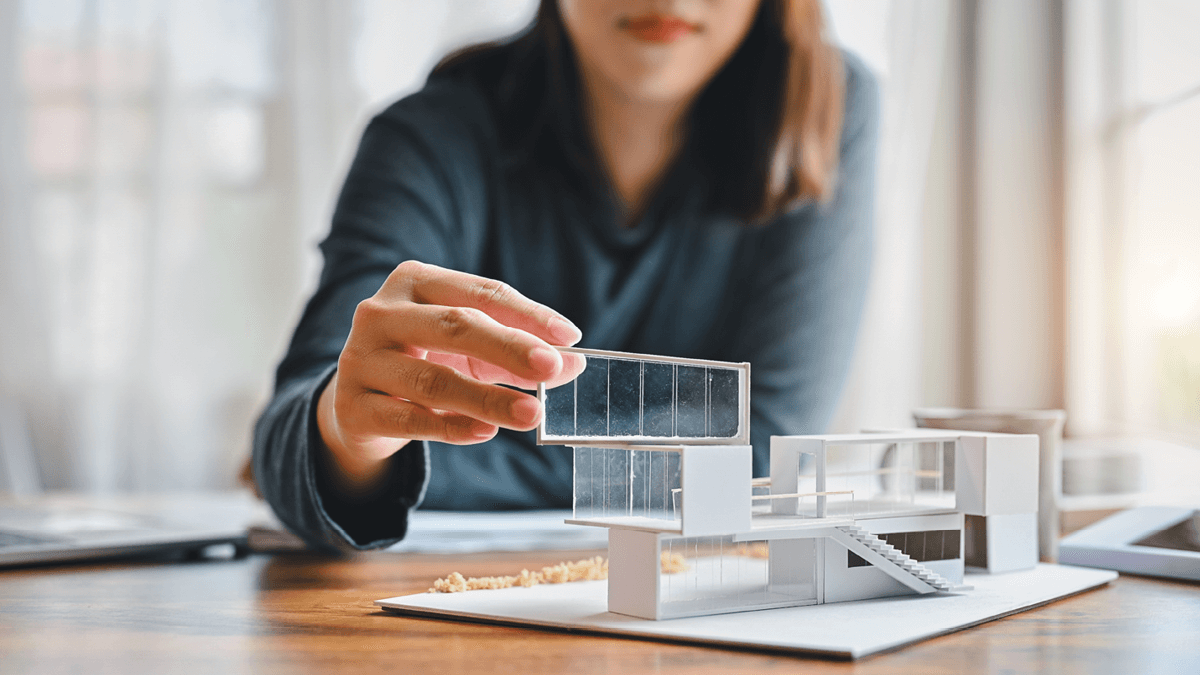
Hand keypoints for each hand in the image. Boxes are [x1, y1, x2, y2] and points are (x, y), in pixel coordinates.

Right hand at [316, 260, 584, 498]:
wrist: (360, 405)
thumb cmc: (426, 362)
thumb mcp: (471, 351)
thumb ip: (518, 353)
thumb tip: (573, 363)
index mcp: (415, 282)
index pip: (480, 293)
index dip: (527, 314)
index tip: (569, 337)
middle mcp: (381, 312)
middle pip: (454, 326)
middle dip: (509, 347)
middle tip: (551, 367)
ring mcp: (361, 359)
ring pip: (432, 378)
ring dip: (488, 398)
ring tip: (530, 413)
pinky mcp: (352, 406)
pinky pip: (409, 418)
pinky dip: (452, 426)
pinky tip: (486, 432)